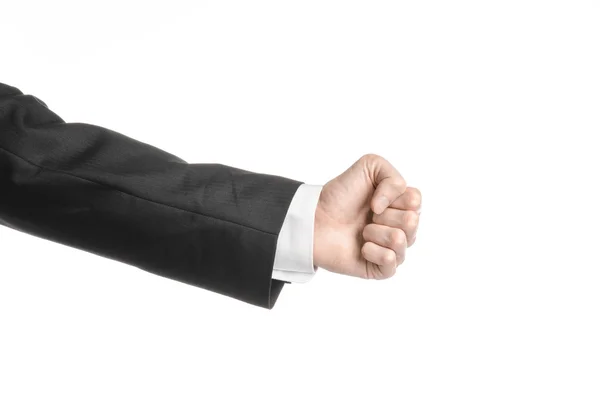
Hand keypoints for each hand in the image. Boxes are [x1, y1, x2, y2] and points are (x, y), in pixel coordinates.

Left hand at [314, 154, 420, 278]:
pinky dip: (373, 251)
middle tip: (367, 216)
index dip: (394, 197)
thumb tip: (388, 207)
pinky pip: (391, 261)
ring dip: (376, 232)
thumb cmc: (340, 195)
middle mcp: (400, 228)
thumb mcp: (369, 166)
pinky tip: (361, 248)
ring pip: (401, 240)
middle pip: (411, 221)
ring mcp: (392, 249)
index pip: (416, 201)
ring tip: (361, 231)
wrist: (315, 219)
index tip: (374, 198)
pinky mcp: (381, 269)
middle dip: (385, 215)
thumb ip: (392, 176)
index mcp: (401, 206)